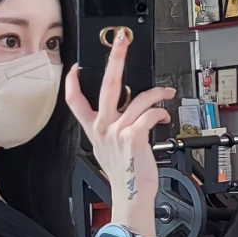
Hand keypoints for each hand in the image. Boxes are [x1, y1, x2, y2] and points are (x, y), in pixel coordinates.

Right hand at [65, 30, 174, 236]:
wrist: (131, 195)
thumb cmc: (124, 175)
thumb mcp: (109, 150)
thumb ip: (112, 130)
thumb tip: (126, 112)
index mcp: (94, 130)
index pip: (75, 102)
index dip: (72, 83)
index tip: (74, 68)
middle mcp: (103, 128)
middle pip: (108, 85)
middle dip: (116, 58)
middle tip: (122, 40)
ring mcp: (118, 131)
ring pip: (138, 98)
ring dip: (156, 93)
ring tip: (165, 94)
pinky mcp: (134, 136)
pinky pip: (149, 113)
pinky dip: (160, 111)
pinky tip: (164, 114)